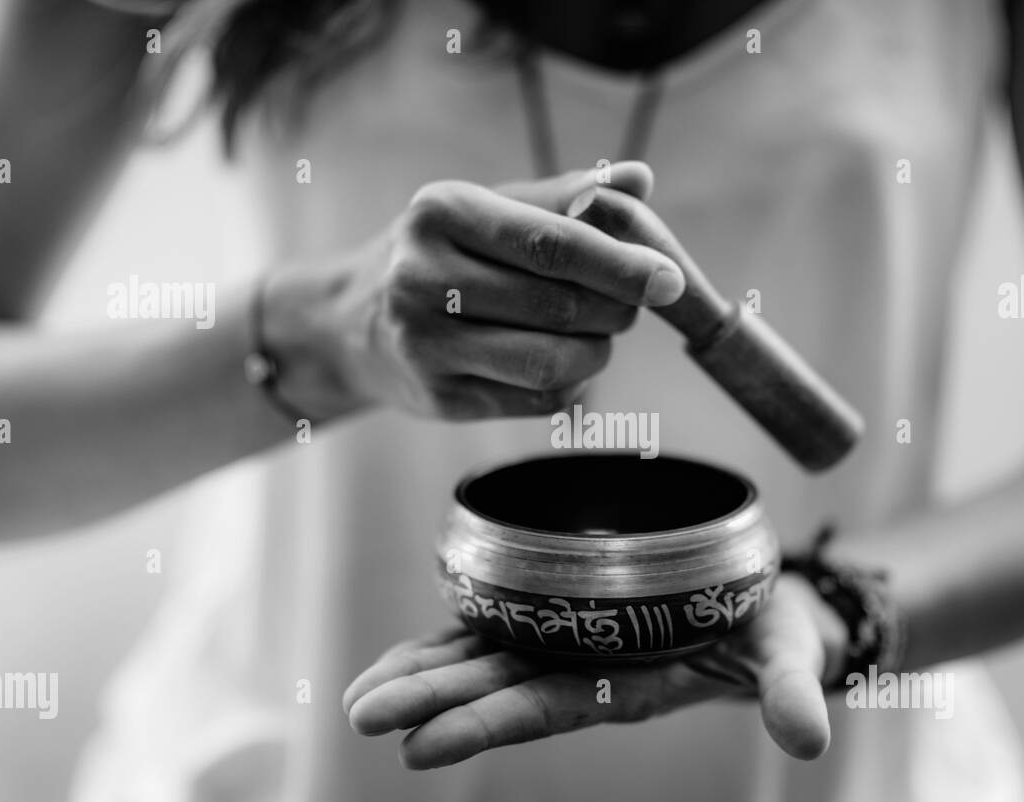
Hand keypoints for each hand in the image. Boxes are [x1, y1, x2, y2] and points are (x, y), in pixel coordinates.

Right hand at [259, 162, 685, 420]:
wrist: (353, 324)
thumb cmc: (444, 255)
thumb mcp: (491, 209)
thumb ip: (566, 197)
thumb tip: (639, 180)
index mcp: (441, 213)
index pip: (552, 244)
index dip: (621, 264)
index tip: (670, 279)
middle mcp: (423, 277)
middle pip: (560, 307)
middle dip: (616, 310)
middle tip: (630, 306)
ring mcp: (425, 344)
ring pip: (552, 362)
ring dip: (597, 353)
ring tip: (597, 335)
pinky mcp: (439, 399)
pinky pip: (537, 400)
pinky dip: (573, 384)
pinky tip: (567, 364)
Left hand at [342, 574, 842, 769]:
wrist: (762, 609)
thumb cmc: (775, 632)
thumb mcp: (789, 657)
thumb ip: (791, 693)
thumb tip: (811, 739)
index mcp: (627, 686)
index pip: (547, 707)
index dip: (486, 721)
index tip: (421, 745)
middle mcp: (585, 670)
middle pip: (496, 685)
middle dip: (430, 698)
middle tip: (359, 715)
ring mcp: (568, 642)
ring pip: (483, 658)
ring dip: (423, 674)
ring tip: (356, 699)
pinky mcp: (564, 612)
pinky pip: (497, 624)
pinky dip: (449, 636)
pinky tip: (400, 654)